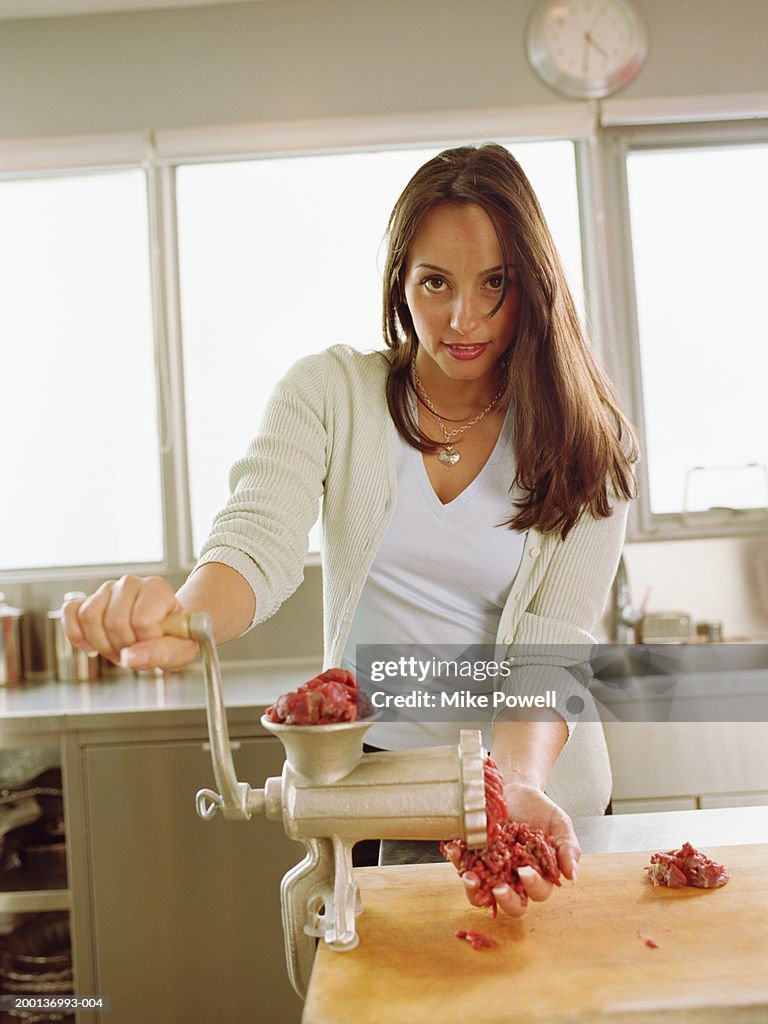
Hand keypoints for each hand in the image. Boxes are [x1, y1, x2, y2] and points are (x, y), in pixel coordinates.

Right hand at [62, 575, 199, 670]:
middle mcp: (131, 583)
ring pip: (89, 616)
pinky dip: (76, 634)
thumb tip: (130, 657)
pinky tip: (91, 646)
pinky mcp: (88, 599)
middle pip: (114, 622)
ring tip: (118, 648)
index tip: (156, 645)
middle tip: (135, 651)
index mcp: (157, 589)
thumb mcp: (182, 650)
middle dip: (123, 647)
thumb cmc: (175, 638)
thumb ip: (161, 652)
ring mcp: (107, 590)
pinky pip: (70, 612)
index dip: (146, 643)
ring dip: (101, 644)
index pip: (142, 621)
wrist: (165, 631)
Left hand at [446, 779, 579, 918]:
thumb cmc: (540, 809)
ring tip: (469, 877)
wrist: (516, 789)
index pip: (538, 892)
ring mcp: (492, 870)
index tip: (525, 872)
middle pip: (511, 904)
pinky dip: (458, 860)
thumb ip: (569, 849)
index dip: (532, 886)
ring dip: (474, 890)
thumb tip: (573, 876)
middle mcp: (514, 879)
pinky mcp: (473, 857)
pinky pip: (463, 865)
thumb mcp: (560, 824)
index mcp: (539, 875)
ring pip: (482, 894)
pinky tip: (456, 849)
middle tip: (498, 887)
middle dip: (504, 900)